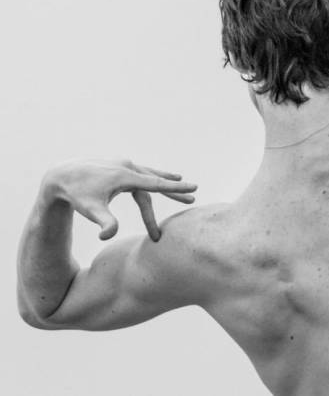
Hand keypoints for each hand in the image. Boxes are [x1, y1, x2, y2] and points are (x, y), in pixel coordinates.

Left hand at [41, 158, 197, 241]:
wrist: (61, 175)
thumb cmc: (77, 195)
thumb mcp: (90, 210)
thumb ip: (104, 222)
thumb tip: (108, 237)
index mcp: (126, 176)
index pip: (157, 183)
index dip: (175, 187)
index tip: (193, 187)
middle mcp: (128, 167)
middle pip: (156, 181)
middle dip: (174, 191)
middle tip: (192, 198)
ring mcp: (124, 164)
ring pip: (149, 176)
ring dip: (164, 183)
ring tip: (181, 185)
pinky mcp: (119, 166)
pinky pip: (141, 173)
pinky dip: (152, 177)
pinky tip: (158, 177)